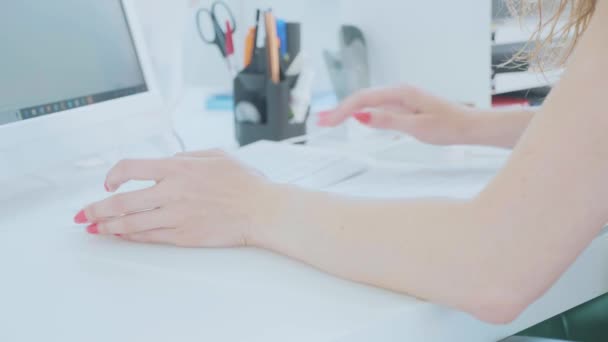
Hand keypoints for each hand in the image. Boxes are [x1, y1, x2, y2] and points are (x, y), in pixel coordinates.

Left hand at [74, 150, 280, 246]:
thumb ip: (187, 156)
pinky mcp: (184, 236)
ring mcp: (177, 216)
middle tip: (84, 214)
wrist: (262, 210)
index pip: (130, 168)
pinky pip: (149, 237)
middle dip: (96, 209)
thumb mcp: (215, 155)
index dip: (113, 176)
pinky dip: (131, 237)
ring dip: (108, 227)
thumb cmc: (244, 182)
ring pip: (131, 224)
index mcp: (178, 168)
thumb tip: (167, 162)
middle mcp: (172, 192)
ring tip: (95, 228)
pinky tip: (122, 236)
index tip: (109, 183)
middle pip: (121, 202)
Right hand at [317, 85, 478, 144]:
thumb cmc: (448, 126)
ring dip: (348, 111)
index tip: (327, 122)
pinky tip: (352, 118)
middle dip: (339, 109)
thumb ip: (387, 121)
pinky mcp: (403, 106)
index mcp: (401, 93)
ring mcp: (400, 99)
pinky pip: (377, 107)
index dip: (343, 110)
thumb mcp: (416, 127)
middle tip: (320, 121)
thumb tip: (361, 116)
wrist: (469, 126)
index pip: (363, 100)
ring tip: (329, 120)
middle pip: (361, 98)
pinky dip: (361, 113)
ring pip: (368, 102)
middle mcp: (398, 92)